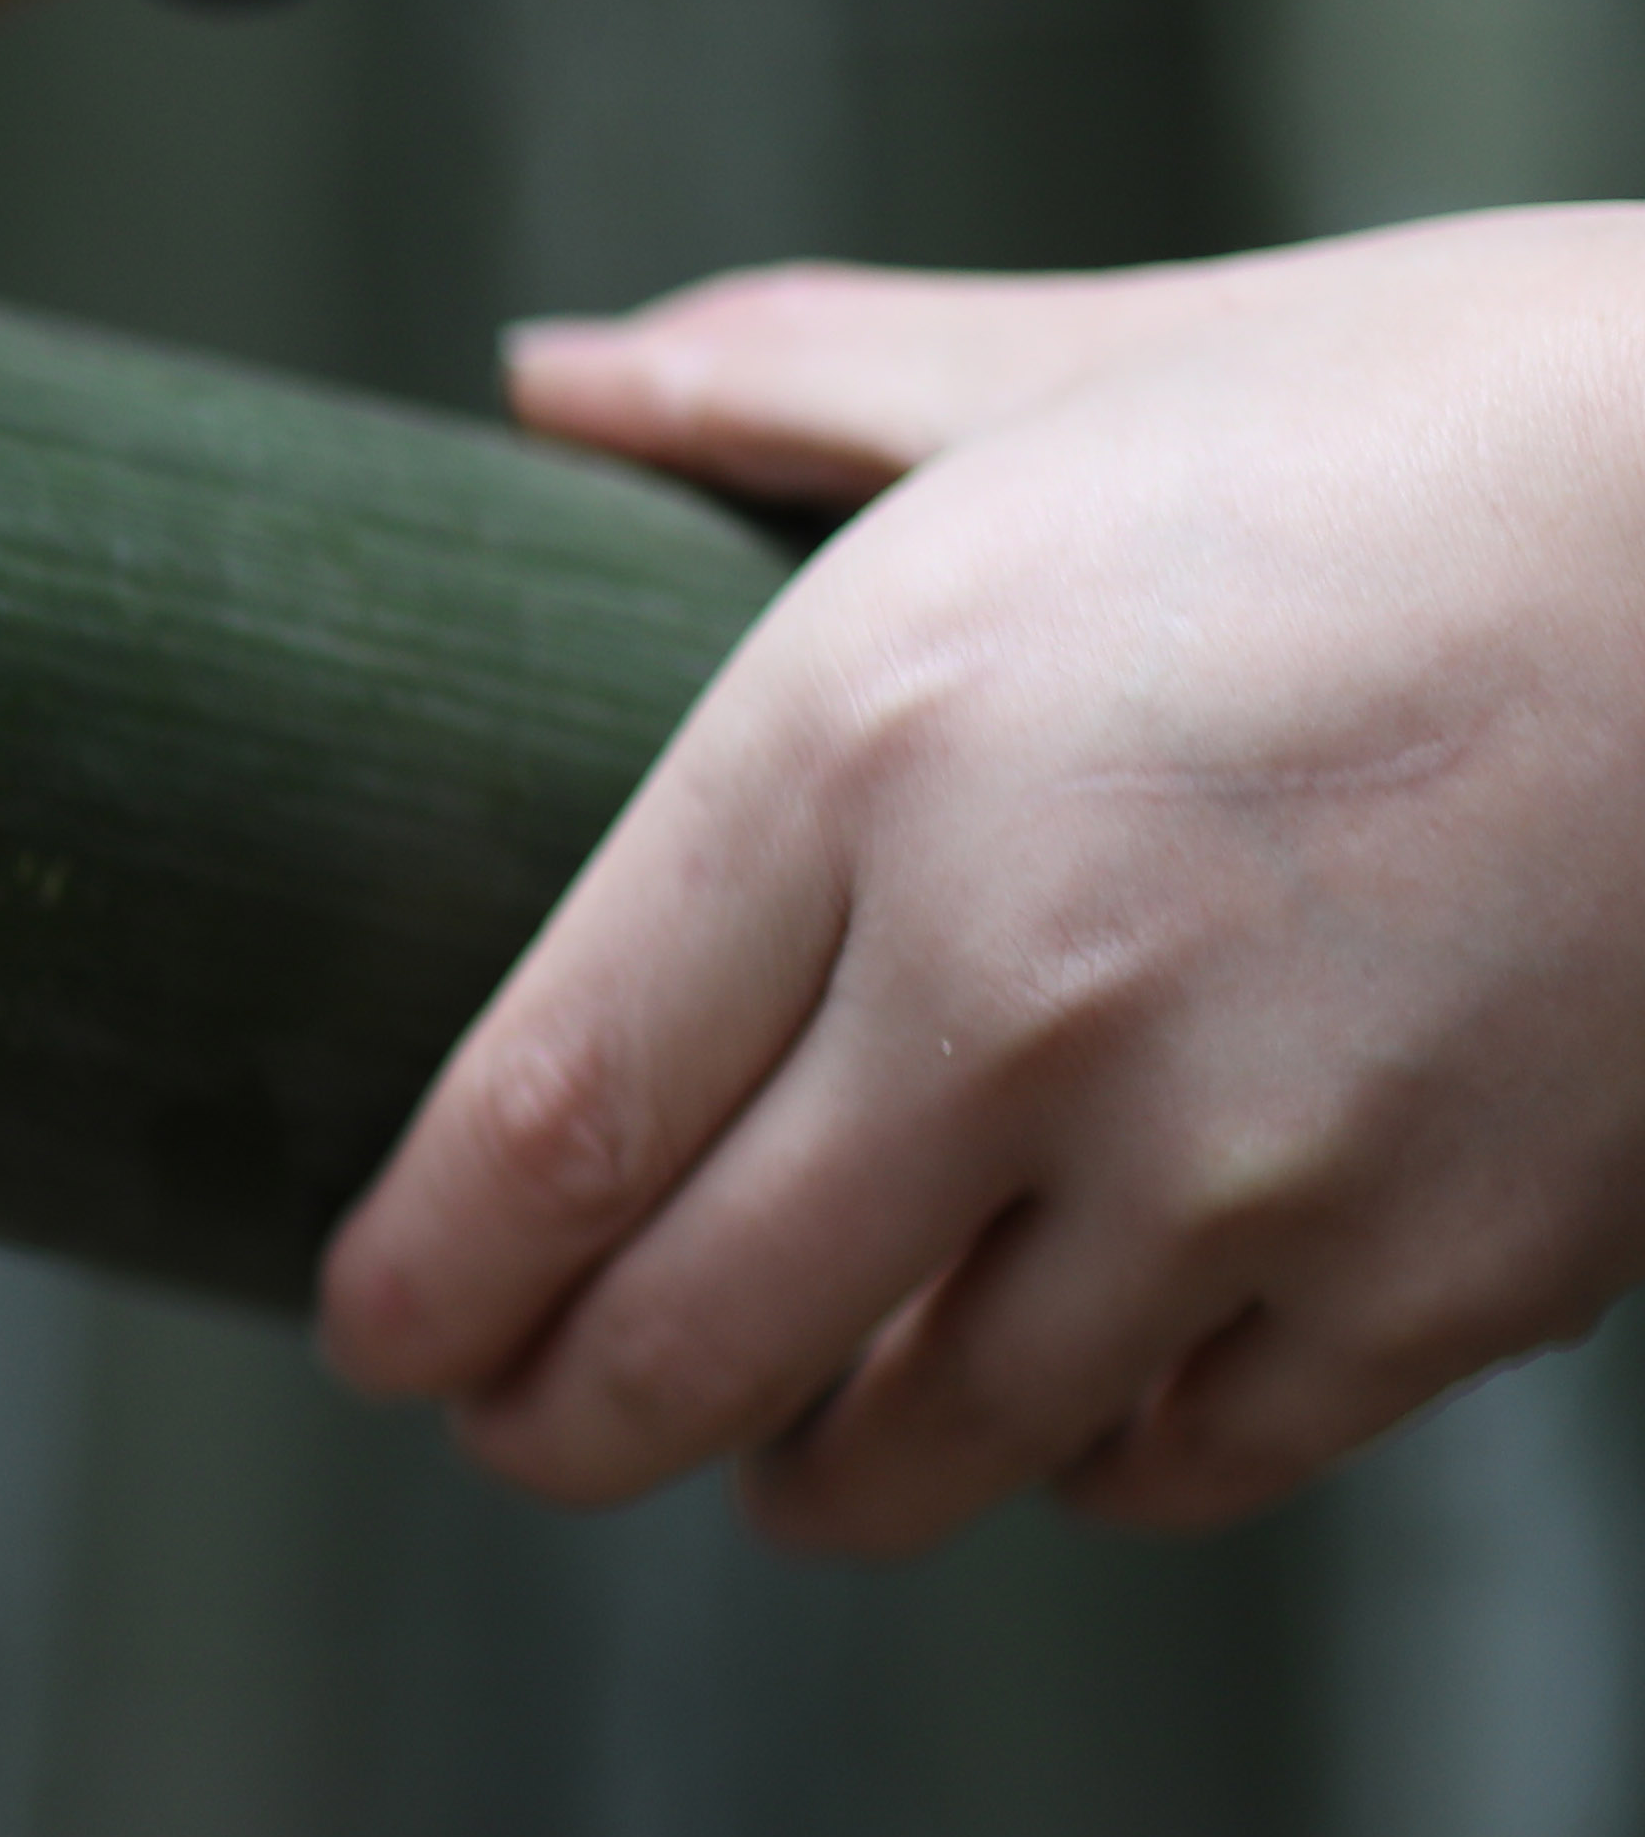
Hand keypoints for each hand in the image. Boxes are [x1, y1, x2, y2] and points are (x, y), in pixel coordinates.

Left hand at [327, 213, 1644, 1551]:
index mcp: (873, 749)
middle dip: (558, 1427)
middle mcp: (1026, 987)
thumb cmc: (1464, 415)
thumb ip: (790, 388)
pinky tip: (1050, 1406)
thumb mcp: (1096, 365)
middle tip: (524, 1433)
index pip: (537, 1128)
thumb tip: (544, 374)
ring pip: (918, 1441)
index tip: (372, 1332)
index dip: (420, 1283)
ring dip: (811, 1471)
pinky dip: (1083, 1453)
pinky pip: (1174, 1457)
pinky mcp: (1451, 1271)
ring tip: (778, 1447)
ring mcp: (1248, 1154)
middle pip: (680, 1333)